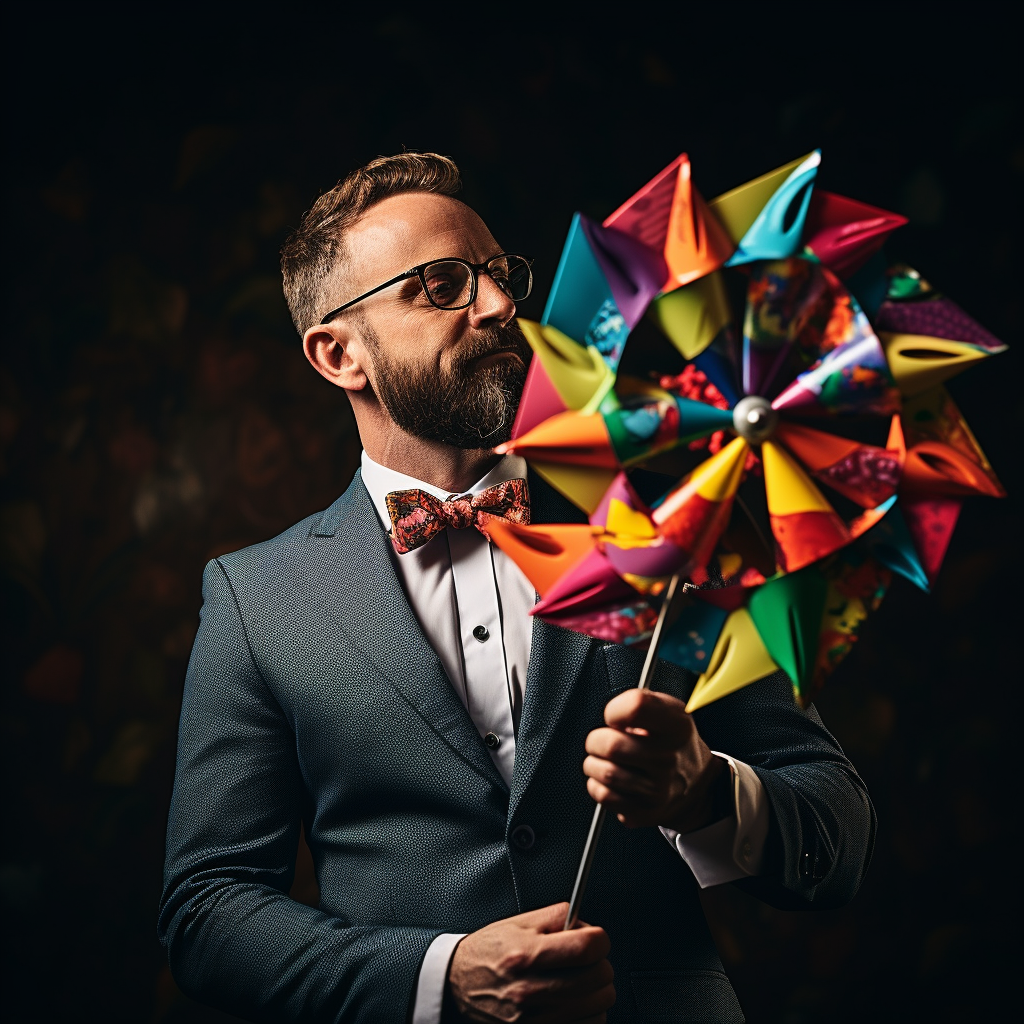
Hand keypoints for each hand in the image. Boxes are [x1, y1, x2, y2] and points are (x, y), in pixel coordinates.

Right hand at [445, 902, 614, 1022]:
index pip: (587, 948)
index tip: (598, 939)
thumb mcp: (518, 922)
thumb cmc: (488, 952)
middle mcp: (531, 990)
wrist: (457, 984)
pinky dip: (588, 1015)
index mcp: (527, 955)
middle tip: (588, 960)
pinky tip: (575, 1003)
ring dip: (596, 992)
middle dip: (600, 964)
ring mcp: (534, 1019)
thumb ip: (557, 916)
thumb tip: (588, 925)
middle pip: (598, 978)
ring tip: (579, 982)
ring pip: (598, 1006)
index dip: (600, 939)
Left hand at [583, 689, 727, 832]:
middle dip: (597, 740)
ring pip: (604, 772)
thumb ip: (639, 704)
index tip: (615, 717)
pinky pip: (603, 795)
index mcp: (678, 727)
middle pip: (611, 745)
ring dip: (595, 763)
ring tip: (608, 761)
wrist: (693, 783)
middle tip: (603, 741)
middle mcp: (670, 759)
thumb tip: (612, 718)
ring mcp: (658, 790)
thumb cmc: (670, 742)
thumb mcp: (668, 711)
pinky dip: (598, 785)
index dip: (615, 710)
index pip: (636, 707)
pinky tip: (611, 780)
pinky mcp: (644, 812)